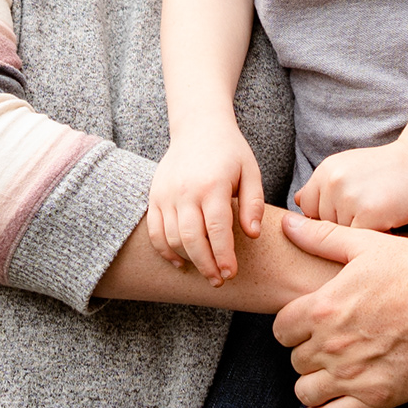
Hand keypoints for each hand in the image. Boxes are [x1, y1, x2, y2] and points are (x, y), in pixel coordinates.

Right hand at [145, 128, 264, 285]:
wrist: (198, 126)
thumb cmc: (230, 151)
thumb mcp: (251, 171)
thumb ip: (253, 203)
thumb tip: (252, 234)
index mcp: (212, 186)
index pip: (217, 230)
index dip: (224, 256)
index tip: (231, 274)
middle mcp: (185, 191)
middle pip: (192, 239)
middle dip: (206, 265)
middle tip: (219, 280)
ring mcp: (166, 194)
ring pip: (171, 238)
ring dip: (188, 260)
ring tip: (205, 271)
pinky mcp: (154, 196)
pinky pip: (154, 231)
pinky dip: (164, 250)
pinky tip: (180, 262)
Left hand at [274, 214, 407, 407]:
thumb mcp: (367, 246)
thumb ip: (322, 238)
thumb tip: (288, 223)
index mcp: (323, 307)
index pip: (281, 329)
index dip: (291, 328)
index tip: (304, 327)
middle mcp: (331, 344)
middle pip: (295, 360)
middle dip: (305, 354)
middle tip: (323, 348)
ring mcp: (353, 374)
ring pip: (306, 391)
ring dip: (311, 384)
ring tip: (324, 377)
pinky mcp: (377, 397)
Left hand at [293, 143, 407, 232]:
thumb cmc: (386, 169)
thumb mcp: (348, 166)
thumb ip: (322, 185)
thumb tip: (296, 202)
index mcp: (325, 171)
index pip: (306, 208)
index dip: (325, 214)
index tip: (349, 209)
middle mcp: (332, 182)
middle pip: (322, 224)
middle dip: (342, 225)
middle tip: (367, 210)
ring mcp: (350, 198)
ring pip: (340, 235)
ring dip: (357, 233)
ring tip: (377, 216)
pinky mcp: (369, 214)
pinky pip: (359, 241)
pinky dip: (371, 239)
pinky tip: (386, 222)